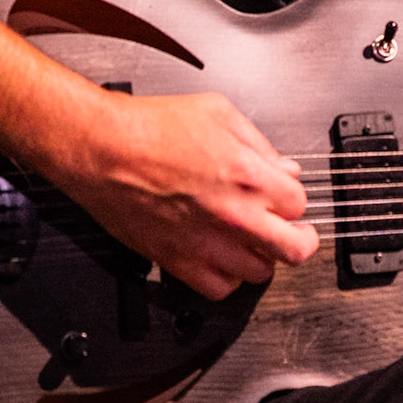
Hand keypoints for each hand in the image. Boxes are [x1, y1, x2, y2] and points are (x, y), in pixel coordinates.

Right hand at [50, 90, 318, 300]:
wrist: (101, 149)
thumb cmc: (150, 127)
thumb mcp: (219, 113)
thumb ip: (259, 144)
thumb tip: (283, 168)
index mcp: (249, 176)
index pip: (300, 204)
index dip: (294, 200)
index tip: (286, 197)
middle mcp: (234, 216)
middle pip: (294, 250)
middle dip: (300, 241)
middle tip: (295, 234)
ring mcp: (207, 244)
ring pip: (259, 273)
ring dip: (261, 257)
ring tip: (253, 242)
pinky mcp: (177, 261)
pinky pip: (219, 289)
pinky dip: (226, 278)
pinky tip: (223, 259)